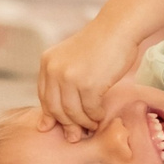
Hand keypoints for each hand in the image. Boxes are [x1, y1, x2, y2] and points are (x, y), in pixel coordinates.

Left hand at [36, 21, 137, 136]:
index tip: (63, 126)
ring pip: (72, 112)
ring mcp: (70, 77)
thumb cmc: (99, 45)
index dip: (53, 115)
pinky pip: (90, 110)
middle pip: (55, 108)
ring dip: (83, 122)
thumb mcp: (71, 60)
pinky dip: (95, 116)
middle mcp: (54, 70)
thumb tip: (46, 122)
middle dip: (67, 125)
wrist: (119, 28)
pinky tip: (100, 115)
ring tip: (92, 125)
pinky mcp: (88, 84)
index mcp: (47, 63)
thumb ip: (60, 84)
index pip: (45, 97)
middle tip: (77, 135)